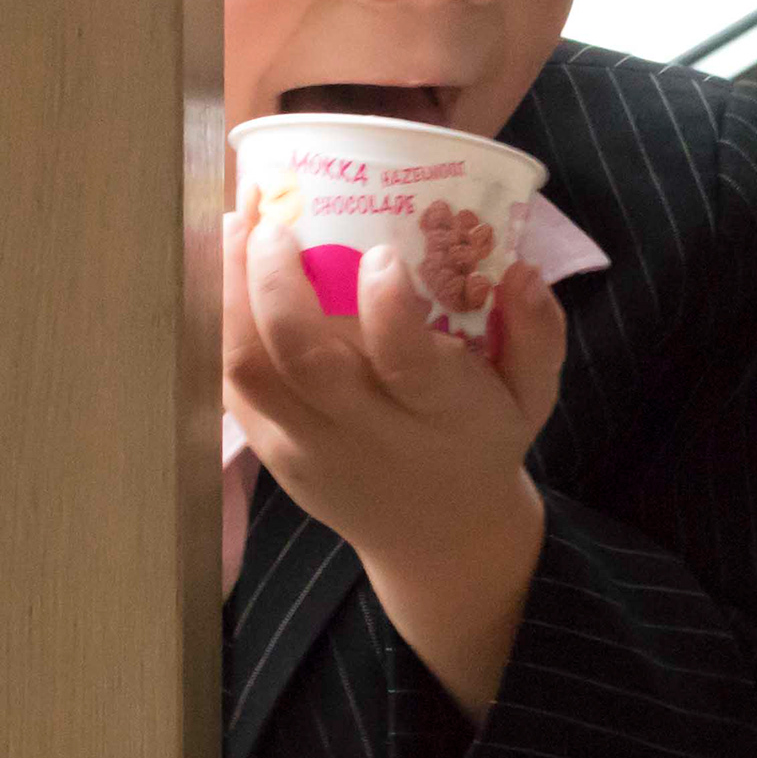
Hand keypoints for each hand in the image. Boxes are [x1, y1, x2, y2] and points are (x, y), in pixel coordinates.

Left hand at [222, 181, 566, 576]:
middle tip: (275, 224)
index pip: (406, 364)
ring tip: (235, 226)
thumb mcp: (532, 396)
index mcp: (442, 415)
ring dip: (229, 294)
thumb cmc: (482, 440)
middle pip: (304, 361)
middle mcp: (369, 434)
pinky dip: (216, 324)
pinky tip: (222, 270)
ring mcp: (309, 446)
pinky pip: (229, 387)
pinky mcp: (272, 450)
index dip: (387, 307)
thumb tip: (522, 269)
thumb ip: (538, 333)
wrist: (438, 533)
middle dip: (278, 285)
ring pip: (249, 370)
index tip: (380, 254)